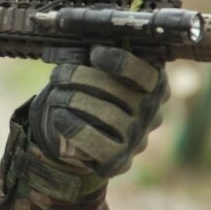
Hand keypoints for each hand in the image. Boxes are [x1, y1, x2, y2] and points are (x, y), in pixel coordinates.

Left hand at [28, 46, 168, 178]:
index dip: (120, 61)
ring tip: (55, 95)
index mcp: (155, 87)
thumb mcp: (102, 75)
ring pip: (108, 116)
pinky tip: (58, 116)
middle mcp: (152, 114)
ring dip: (75, 101)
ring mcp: (138, 140)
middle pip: (119, 92)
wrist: (88, 138)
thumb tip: (79, 48)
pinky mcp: (119, 161)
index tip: (94, 52)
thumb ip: (98, 63)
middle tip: (58, 74)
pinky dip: (75, 128)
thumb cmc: (96, 95)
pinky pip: (98, 144)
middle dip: (82, 78)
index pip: (145, 73)